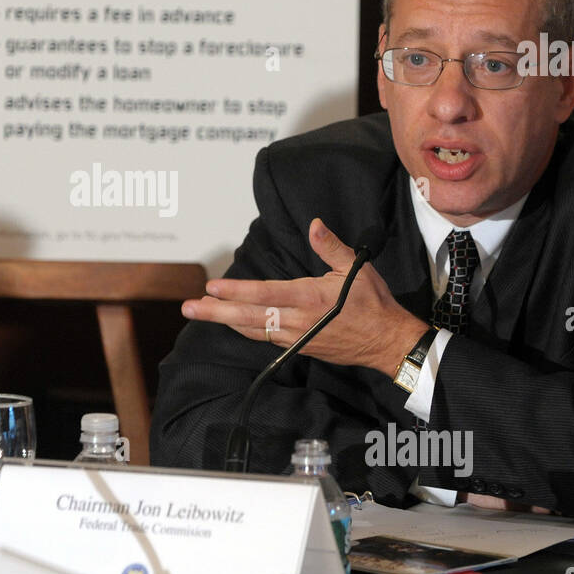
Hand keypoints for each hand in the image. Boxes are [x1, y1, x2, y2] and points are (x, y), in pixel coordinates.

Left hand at [181, 217, 428, 375]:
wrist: (386, 342)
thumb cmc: (373, 303)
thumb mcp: (356, 268)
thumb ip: (331, 247)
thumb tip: (314, 224)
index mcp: (310, 298)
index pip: (264, 294)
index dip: (236, 292)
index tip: (212, 287)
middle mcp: (298, 321)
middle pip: (248, 317)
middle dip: (215, 312)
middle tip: (188, 307)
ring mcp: (296, 338)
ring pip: (252, 329)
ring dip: (224, 321)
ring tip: (199, 312)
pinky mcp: (298, 348)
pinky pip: (264, 338)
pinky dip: (244, 329)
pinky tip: (230, 323)